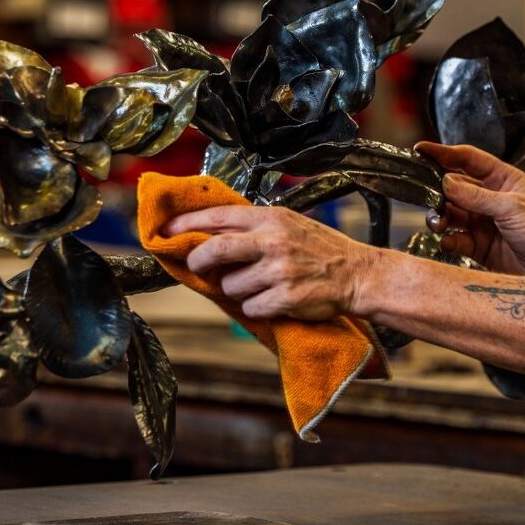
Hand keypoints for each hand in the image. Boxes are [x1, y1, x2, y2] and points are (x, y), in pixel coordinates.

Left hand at [167, 205, 375, 320]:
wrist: (357, 274)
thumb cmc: (320, 249)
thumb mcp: (289, 224)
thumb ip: (254, 227)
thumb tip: (209, 235)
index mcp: (271, 218)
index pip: (218, 217)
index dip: (187, 224)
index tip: (167, 231)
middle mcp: (272, 241)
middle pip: (215, 250)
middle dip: (198, 261)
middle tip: (197, 267)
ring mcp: (279, 270)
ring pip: (231, 286)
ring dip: (237, 291)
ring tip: (257, 286)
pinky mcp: (285, 297)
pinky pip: (250, 307)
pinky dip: (256, 308)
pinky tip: (272, 300)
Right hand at [415, 142, 524, 276]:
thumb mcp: (511, 208)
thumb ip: (476, 195)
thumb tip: (446, 182)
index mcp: (502, 179)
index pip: (468, 159)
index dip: (444, 153)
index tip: (421, 151)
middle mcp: (489, 198)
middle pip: (453, 187)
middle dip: (437, 191)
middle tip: (427, 197)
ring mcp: (482, 222)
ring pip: (450, 213)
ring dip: (440, 217)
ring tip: (439, 223)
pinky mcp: (477, 245)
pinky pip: (454, 238)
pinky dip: (447, 239)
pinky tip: (448, 241)